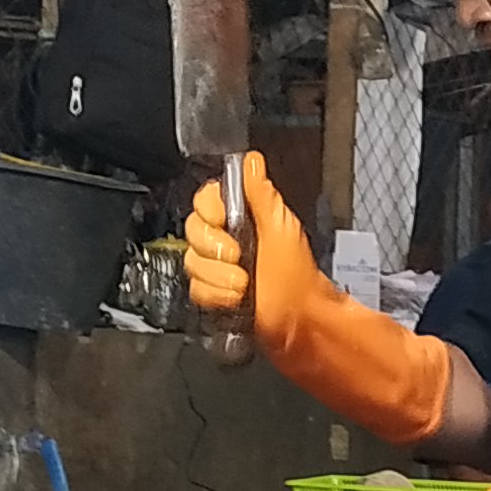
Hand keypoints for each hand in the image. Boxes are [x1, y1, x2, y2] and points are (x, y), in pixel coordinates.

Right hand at [182, 150, 455, 445]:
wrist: (298, 329)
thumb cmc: (298, 283)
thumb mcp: (282, 231)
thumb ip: (262, 195)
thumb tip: (251, 161)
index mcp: (247, 218)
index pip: (206, 199)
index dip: (211, 213)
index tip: (227, 224)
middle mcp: (231, 239)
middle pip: (193, 230)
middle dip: (215, 250)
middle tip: (241, 261)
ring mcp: (222, 268)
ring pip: (192, 262)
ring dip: (219, 279)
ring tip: (244, 287)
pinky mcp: (215, 294)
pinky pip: (195, 289)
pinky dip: (215, 297)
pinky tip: (235, 302)